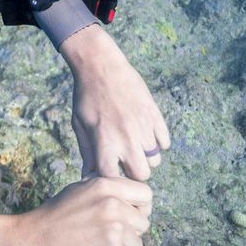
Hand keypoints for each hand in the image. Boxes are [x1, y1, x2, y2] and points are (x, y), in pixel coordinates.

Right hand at [0, 177, 152, 245]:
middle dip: (131, 228)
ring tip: (101, 242)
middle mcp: (112, 205)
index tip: (132, 213)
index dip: (140, 205)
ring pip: (138, 242)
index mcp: (105, 186)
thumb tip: (132, 195)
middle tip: (110, 231)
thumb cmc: (57, 213)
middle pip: (143, 221)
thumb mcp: (80, 188)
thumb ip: (107, 187)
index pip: (146, 194)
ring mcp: (113, 229)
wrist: (36, 237)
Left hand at [61, 26, 170, 179]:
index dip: (111, 179)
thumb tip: (89, 177)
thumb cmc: (86, 97)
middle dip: (133, 172)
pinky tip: (144, 133)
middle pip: (141, 175)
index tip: (108, 173)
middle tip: (125, 162)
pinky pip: (165, 142)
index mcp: (105, 142)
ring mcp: (144, 127)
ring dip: (145, 157)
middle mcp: (127, 138)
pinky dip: (157, 142)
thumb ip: (87, 154)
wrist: (101, 66)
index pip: (113, 178)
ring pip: (155, 160)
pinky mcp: (155, 115)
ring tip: (134, 145)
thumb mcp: (80, 125)